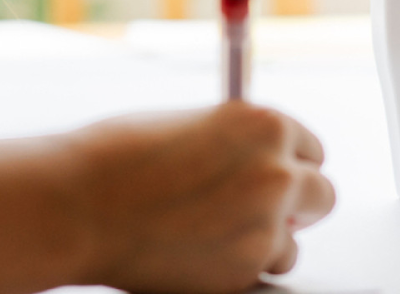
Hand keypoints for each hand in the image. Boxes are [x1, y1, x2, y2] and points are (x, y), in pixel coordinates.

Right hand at [71, 101, 334, 290]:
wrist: (77, 205)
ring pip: (292, 244)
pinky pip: (259, 274)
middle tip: (258, 209)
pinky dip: (236, 269)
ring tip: (210, 233)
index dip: (287, 161)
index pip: (310, 147)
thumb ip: (236, 144)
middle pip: (321, 195)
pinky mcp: (244, 272)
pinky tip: (196, 253)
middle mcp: (276, 174)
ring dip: (264, 242)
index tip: (273, 172)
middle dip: (295, 203)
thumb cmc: (117, 159)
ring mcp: (264, 227)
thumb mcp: (191, 126)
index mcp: (265, 125)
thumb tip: (259, 165)